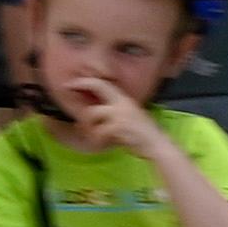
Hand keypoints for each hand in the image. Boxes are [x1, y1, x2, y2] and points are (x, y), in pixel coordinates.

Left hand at [50, 69, 167, 166]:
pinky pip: (98, 131)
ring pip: (91, 113)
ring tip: (93, 137)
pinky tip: (102, 144)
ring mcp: (120, 113)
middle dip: (81, 88)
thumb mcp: (128, 117)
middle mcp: (122, 102)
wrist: (157, 145)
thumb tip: (90, 114)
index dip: (84, 81)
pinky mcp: (119, 126)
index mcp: (124, 99)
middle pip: (97, 87)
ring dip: (88, 127)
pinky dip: (97, 139)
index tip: (70, 83)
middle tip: (69, 99)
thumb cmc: (142, 134)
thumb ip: (113, 112)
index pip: (102, 83)